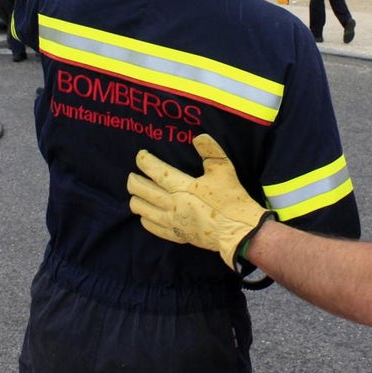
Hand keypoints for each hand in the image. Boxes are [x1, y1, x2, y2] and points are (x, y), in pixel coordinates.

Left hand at [127, 134, 273, 269]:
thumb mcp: (224, 170)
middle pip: (142, 191)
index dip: (144, 161)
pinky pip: (153, 228)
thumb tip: (198, 137)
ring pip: (143, 210)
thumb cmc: (231, 199)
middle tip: (133, 175)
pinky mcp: (178, 235)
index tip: (140, 155)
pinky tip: (145, 215)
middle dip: (133, 181)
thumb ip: (210, 151)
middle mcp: (172, 205)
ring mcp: (173, 222)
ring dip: (136, 200)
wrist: (239, 230)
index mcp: (182, 187)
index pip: (155, 171)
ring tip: (136, 193)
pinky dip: (145, 219)